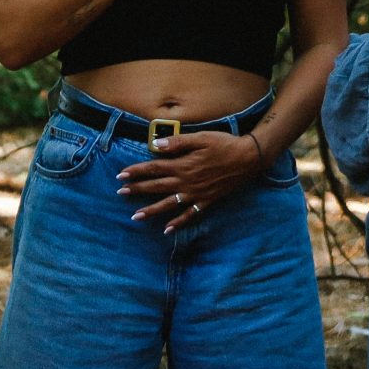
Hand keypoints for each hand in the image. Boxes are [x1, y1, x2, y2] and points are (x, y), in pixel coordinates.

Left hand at [117, 130, 266, 230]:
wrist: (248, 159)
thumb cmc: (224, 144)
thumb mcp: (201, 138)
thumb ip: (178, 143)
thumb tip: (156, 145)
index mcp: (183, 164)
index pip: (154, 168)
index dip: (137, 172)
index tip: (122, 175)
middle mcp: (186, 182)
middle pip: (157, 186)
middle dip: (137, 190)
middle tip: (120, 193)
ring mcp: (196, 193)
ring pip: (169, 204)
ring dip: (151, 210)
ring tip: (135, 216)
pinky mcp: (207, 201)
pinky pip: (190, 214)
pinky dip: (178, 223)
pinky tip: (167, 230)